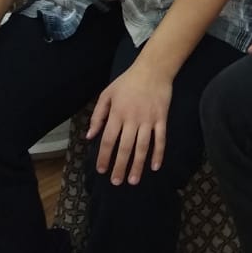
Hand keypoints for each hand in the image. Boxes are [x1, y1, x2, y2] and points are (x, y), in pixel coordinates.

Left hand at [88, 67, 172, 184]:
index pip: (109, 140)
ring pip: (142, 146)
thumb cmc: (127, 82)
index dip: (104, 156)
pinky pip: (160, 139)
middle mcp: (132, 119)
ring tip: (133, 180)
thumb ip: (97, 115)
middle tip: (116, 182)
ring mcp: (148, 119)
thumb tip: (90, 136)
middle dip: (120, 166)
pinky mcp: (161, 118)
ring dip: (138, 165)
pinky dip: (158, 153)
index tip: (102, 170)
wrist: (153, 69)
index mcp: (117, 113)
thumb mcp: (107, 94)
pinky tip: (154, 166)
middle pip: (125, 147)